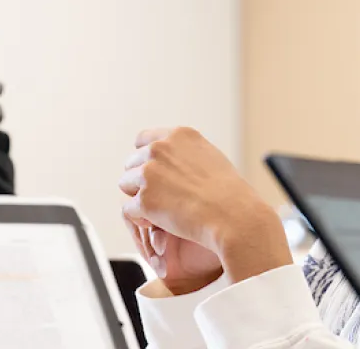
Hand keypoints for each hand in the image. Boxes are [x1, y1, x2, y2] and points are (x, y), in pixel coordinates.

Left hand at [120, 127, 291, 285]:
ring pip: (125, 184)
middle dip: (141, 181)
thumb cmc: (230, 194)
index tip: (153, 174)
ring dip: (138, 198)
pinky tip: (158, 223)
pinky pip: (128, 209)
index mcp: (178, 135)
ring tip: (161, 211)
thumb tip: (170, 160)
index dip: (145, 159)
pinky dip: (139, 219)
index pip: (144, 139)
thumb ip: (187, 154)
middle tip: (162, 199)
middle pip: (132, 163)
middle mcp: (160, 149)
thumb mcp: (211, 158)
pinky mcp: (144, 199)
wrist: (234, 217)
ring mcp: (149, 173)